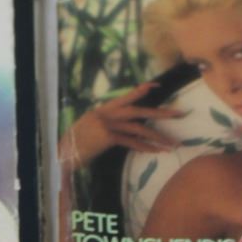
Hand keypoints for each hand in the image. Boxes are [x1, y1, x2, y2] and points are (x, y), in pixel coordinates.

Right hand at [59, 82, 183, 170]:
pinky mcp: (106, 137)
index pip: (125, 96)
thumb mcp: (90, 130)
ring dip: (157, 136)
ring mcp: (106, 124)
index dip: (141, 91)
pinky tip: (157, 152)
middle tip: (179, 114)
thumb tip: (125, 128)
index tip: (157, 86)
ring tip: (173, 144)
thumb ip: (107, 125)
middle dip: (160, 112)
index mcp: (102, 110)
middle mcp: (105, 113)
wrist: (62, 154)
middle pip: (138, 110)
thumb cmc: (76, 146)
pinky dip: (145, 147)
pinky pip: (131, 142)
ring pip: (138, 128)